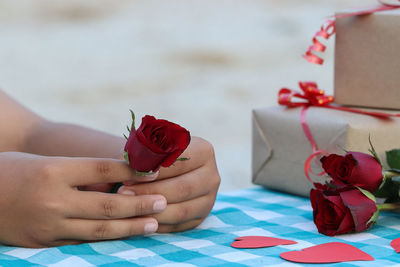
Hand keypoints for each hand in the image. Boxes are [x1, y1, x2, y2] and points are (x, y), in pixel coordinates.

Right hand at [0, 152, 166, 246]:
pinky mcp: (43, 244)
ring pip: (98, 230)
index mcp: (54, 171)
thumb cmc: (14, 171)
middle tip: (163, 202)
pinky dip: (107, 241)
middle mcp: (52, 199)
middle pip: (106, 204)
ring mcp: (48, 225)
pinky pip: (82, 243)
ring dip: (130, 228)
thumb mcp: (47, 162)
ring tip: (154, 224)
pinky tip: (125, 238)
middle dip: (139, 205)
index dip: (133, 171)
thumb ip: (81, 173)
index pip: (103, 170)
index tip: (155, 172)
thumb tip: (121, 179)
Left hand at [117, 137, 220, 231]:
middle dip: (150, 193)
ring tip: (127, 207)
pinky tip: (137, 219)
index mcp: (204, 151)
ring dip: (151, 211)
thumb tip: (133, 168)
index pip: (177, 164)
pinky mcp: (200, 217)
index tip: (126, 176)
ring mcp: (209, 199)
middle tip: (123, 193)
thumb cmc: (152, 154)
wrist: (161, 168)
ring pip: (180, 211)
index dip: (151, 171)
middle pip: (181, 189)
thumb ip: (144, 155)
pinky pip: (178, 226)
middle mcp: (212, 176)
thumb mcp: (150, 147)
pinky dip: (156, 224)